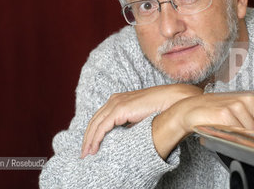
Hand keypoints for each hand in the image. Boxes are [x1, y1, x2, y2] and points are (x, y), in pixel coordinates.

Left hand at [81, 84, 201, 157]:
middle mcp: (114, 100)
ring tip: (87, 154)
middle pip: (94, 121)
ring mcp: (116, 103)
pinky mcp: (119, 109)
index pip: (99, 117)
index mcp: (118, 100)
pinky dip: (96, 139)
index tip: (90, 146)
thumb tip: (122, 135)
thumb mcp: (138, 117)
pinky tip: (94, 148)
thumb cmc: (158, 108)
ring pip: (95, 125)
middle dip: (87, 138)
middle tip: (84, 153)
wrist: (169, 100)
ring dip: (89, 141)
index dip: (93, 133)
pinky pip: (102, 127)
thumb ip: (128, 124)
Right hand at [153, 91, 253, 158]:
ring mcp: (238, 105)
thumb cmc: (218, 111)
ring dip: (248, 141)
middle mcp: (249, 99)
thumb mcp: (242, 111)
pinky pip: (240, 134)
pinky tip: (230, 135)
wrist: (193, 109)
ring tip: (237, 137)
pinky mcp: (226, 113)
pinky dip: (237, 139)